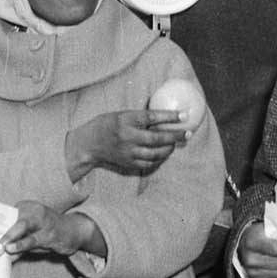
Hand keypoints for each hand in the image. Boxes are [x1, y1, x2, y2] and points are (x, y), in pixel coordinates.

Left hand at [1, 200, 105, 261]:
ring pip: (28, 232)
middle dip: (6, 234)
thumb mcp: (29, 230)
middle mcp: (36, 212)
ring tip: (4, 250)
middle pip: (19, 222)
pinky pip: (36, 242)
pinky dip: (23, 248)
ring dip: (14, 242)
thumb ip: (15, 238)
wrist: (73, 230)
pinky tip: (13, 253)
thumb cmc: (46, 230)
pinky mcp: (52, 236)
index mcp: (27, 207)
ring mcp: (45, 224)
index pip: (8, 214)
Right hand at [66, 109, 189, 179]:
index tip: (184, 115)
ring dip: (169, 148)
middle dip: (175, 136)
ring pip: (155, 153)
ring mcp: (128, 152)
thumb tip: (164, 115)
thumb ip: (140, 117)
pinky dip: (160, 158)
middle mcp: (127, 137)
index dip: (169, 116)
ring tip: (176, 143)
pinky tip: (165, 152)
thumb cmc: (107, 124)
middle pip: (157, 138)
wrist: (89, 144)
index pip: (152, 117)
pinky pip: (149, 162)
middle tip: (187, 133)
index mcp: (125, 120)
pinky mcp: (129, 163)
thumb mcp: (121, 114)